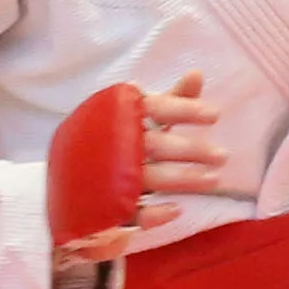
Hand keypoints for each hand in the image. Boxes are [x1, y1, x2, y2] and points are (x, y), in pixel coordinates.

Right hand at [55, 73, 225, 263]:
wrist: (66, 186)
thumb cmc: (110, 144)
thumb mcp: (138, 119)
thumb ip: (170, 100)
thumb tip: (197, 74)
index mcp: (119, 118)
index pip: (153, 108)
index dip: (183, 109)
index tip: (215, 115)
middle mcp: (113, 145)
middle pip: (156, 145)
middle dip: (191, 150)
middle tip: (223, 156)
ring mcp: (109, 177)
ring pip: (150, 178)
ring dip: (183, 179)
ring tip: (213, 180)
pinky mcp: (107, 209)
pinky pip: (131, 214)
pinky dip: (154, 214)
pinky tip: (176, 210)